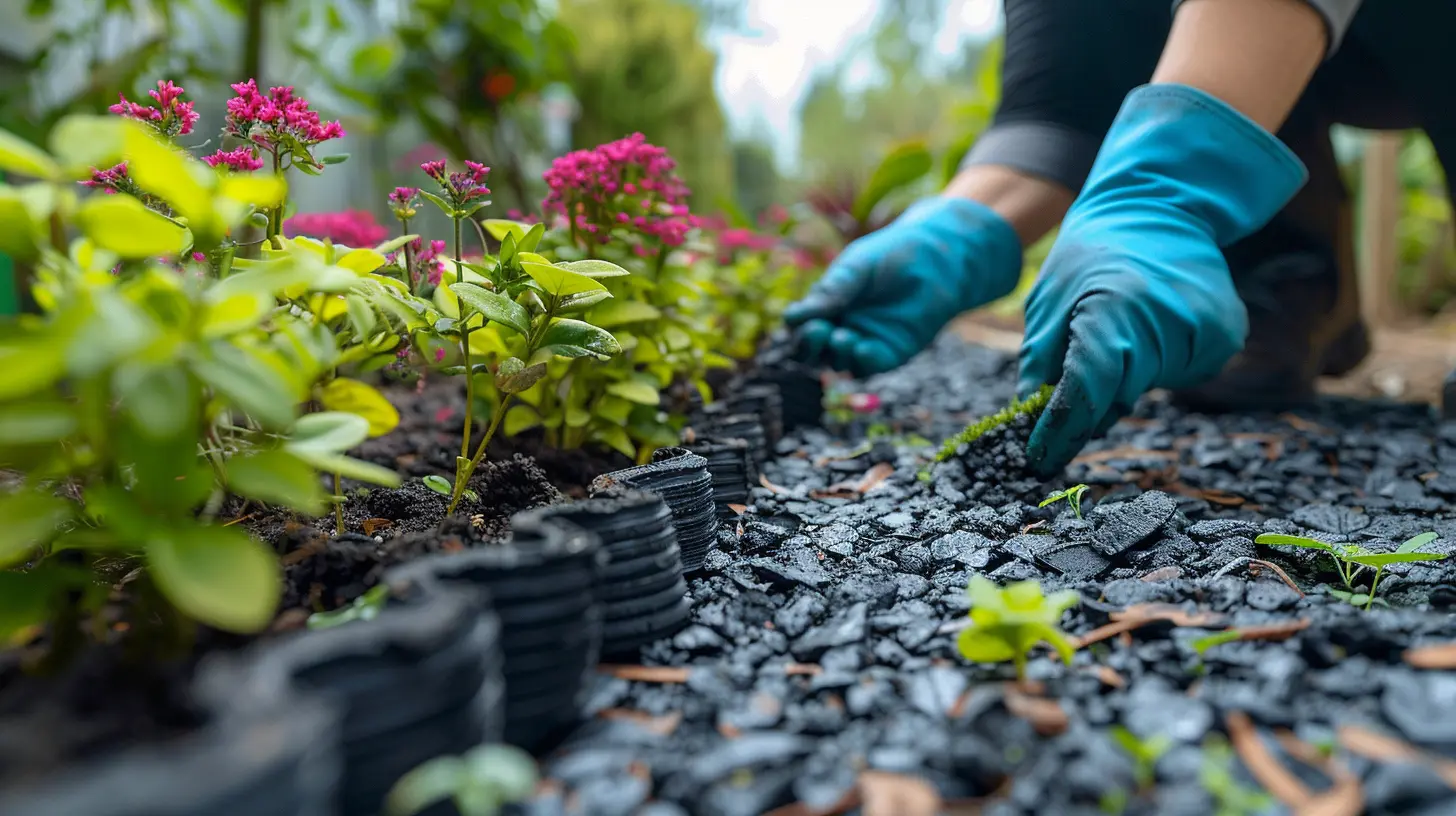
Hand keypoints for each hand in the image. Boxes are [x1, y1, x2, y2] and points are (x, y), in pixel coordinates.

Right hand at [783, 197, 1021, 377]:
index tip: (798, 318)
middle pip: (813, 351)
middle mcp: (842, 326)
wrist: (939, 259)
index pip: (801, 325)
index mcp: (828, 305)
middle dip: (809, 347)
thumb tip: (792, 317)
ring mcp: (865, 342)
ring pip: (838, 362)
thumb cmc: (892, 255)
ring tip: (843, 336)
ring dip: (836, 354)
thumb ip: (830, 291)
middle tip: (817, 331)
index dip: (797, 327)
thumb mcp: (856, 267)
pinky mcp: (890, 354)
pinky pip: (868, 367)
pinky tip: (862, 348)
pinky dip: (862, 361)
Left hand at [1018, 84, 1307, 474]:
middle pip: (1117, 396)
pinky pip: (1177, 374)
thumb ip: (1041, 361)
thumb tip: (1031, 420)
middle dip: (1085, 410)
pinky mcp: (1225, 336)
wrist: (1159, 209)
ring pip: (1147, 388)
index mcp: (1115, 309)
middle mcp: (1167, 322)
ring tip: (1116, 335)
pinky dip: (1154, 367)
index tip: (1039, 458)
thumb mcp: (1049, 300)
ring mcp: (1204, 330)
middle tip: (1063, 408)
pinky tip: (1149, 332)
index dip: (1061, 430)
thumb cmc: (1092, 254)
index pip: (1086, 390)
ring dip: (1122, 381)